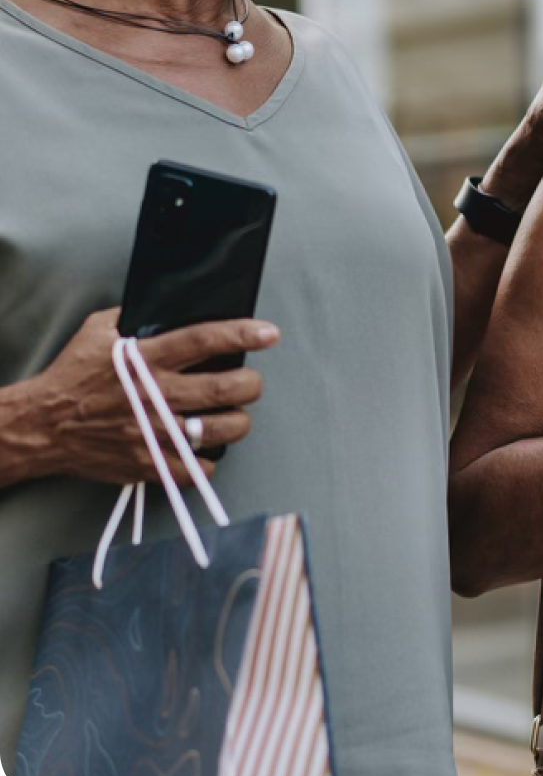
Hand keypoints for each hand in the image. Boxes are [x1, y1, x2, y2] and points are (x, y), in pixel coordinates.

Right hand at [27, 309, 275, 485]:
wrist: (41, 425)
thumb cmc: (72, 375)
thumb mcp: (99, 331)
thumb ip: (135, 317)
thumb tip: (168, 306)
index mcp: (145, 359)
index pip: (203, 340)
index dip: (241, 334)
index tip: (268, 334)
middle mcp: (154, 395)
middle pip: (224, 389)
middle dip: (250, 383)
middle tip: (250, 381)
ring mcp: (152, 433)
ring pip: (220, 430)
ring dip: (238, 421)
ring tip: (234, 414)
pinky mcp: (147, 463)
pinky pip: (197, 469)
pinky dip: (209, 460)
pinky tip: (204, 447)